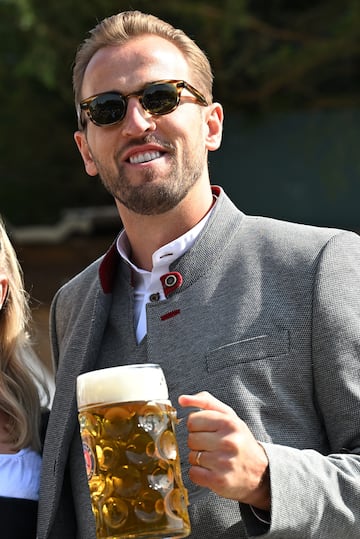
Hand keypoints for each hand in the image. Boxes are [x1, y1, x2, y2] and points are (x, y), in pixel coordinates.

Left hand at [178, 391, 269, 509]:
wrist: (260, 473)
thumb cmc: (239, 440)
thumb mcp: (229, 416)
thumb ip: (206, 402)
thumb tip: (182, 399)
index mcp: (229, 423)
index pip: (193, 420)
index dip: (197, 426)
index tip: (207, 431)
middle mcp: (228, 441)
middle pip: (190, 439)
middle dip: (197, 442)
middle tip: (212, 446)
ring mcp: (223, 462)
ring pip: (191, 456)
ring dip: (199, 458)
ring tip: (214, 458)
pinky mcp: (219, 481)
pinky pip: (193, 473)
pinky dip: (199, 473)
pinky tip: (212, 470)